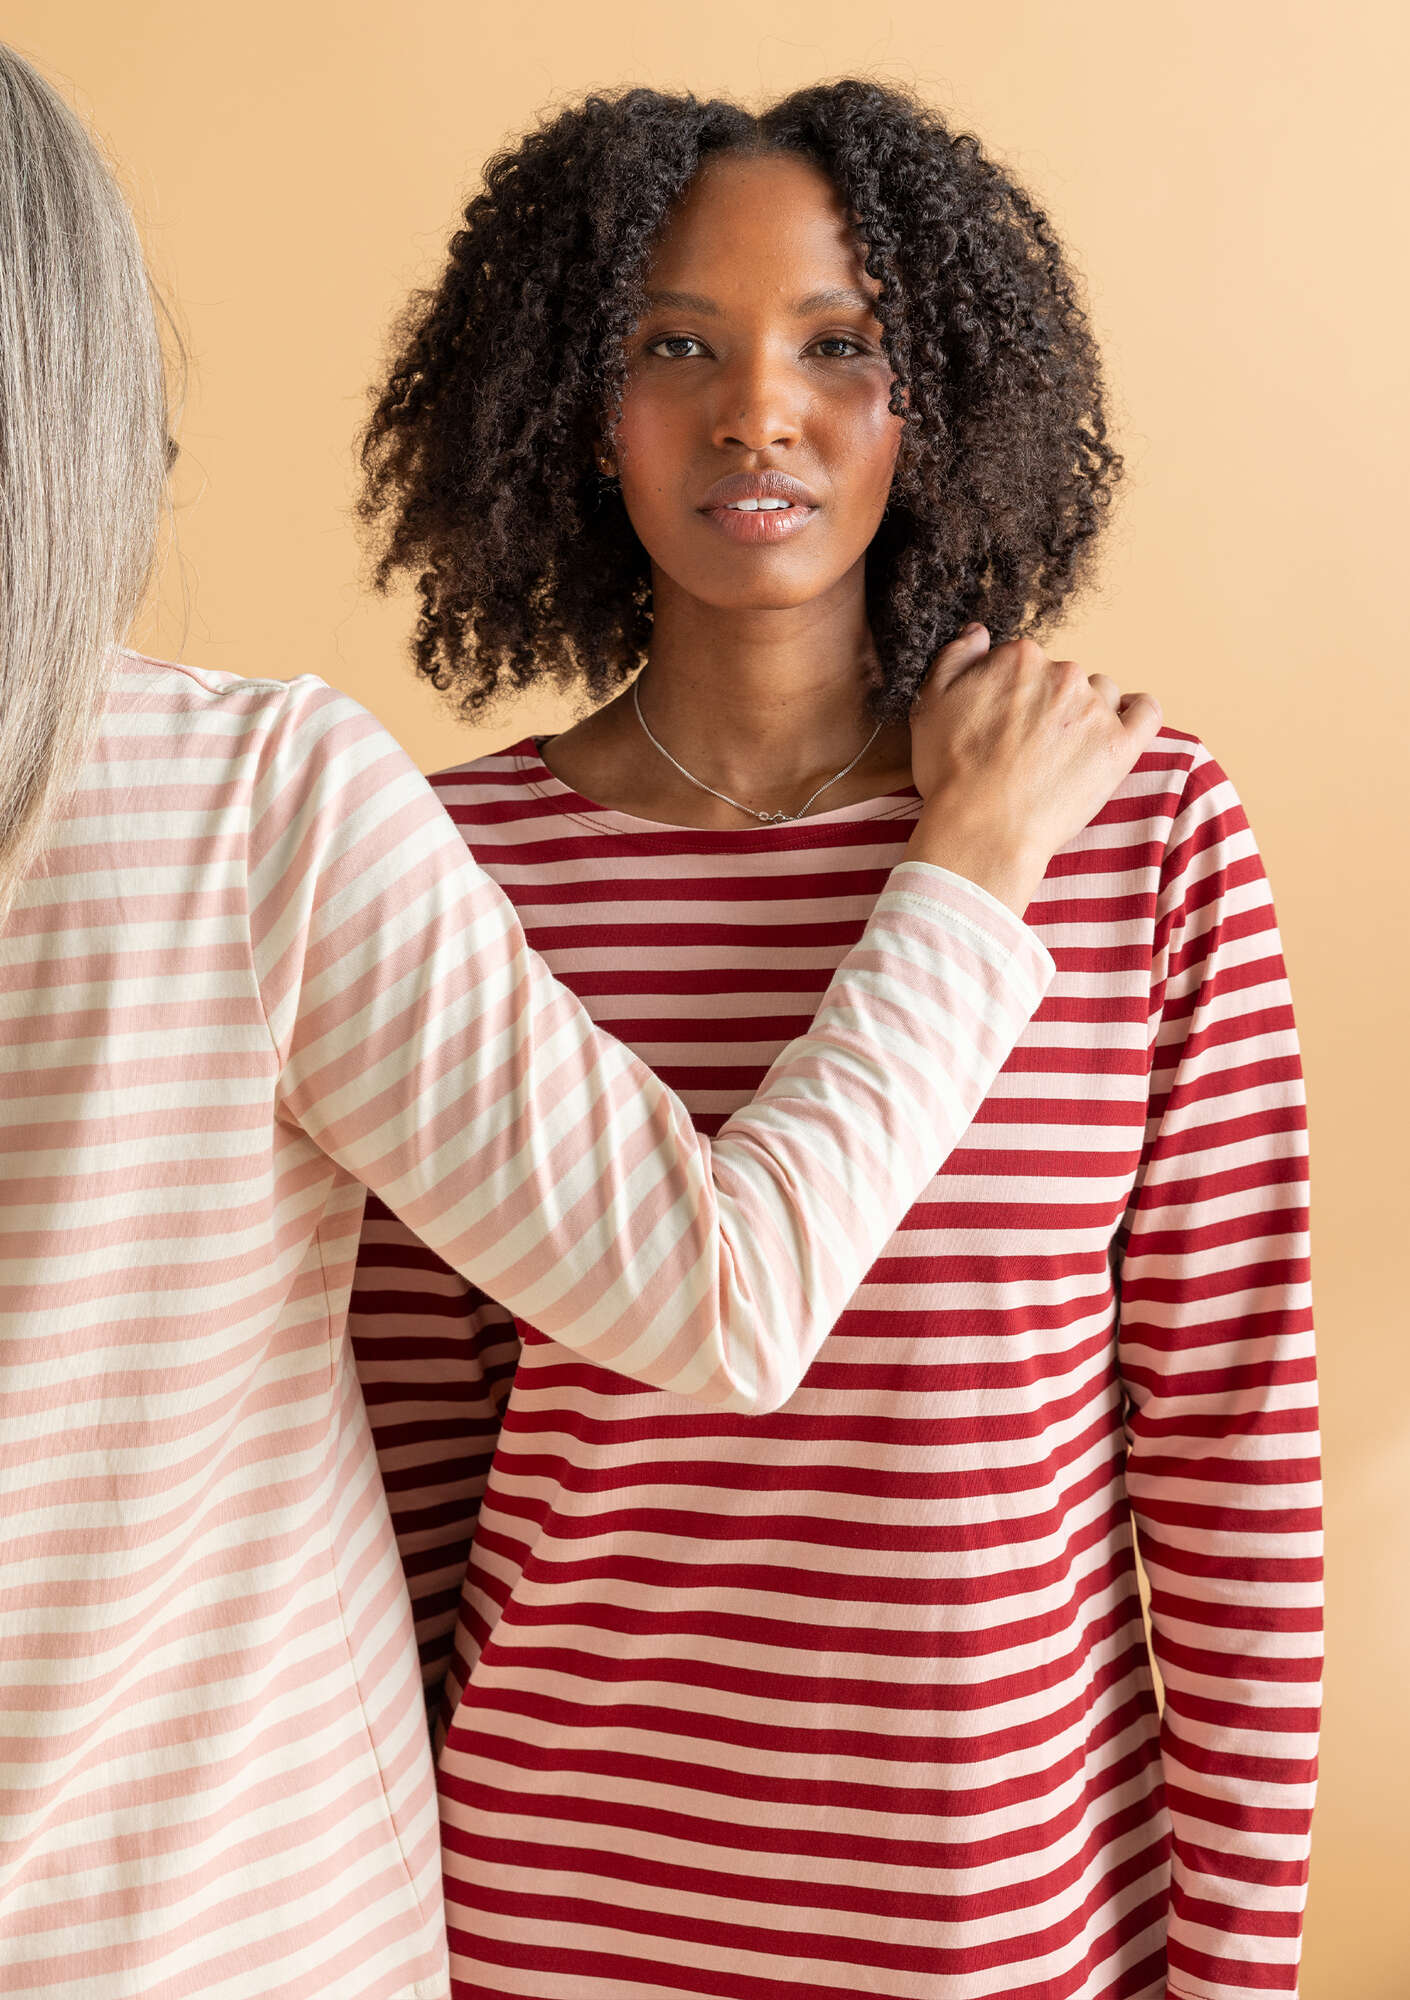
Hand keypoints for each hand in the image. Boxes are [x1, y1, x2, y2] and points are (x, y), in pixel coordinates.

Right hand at [904, 624, 1162, 916]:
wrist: (982, 829)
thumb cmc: (951, 773)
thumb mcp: (929, 704)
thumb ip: (956, 658)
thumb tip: (979, 633)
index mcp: (1019, 658)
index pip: (1025, 662)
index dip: (1012, 693)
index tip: (1004, 723)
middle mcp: (1062, 673)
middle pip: (1064, 677)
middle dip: (1050, 704)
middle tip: (1029, 746)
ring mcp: (1095, 708)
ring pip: (1102, 693)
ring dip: (1088, 712)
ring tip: (1065, 751)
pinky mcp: (1120, 745)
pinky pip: (1146, 712)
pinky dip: (1138, 713)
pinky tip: (1122, 727)